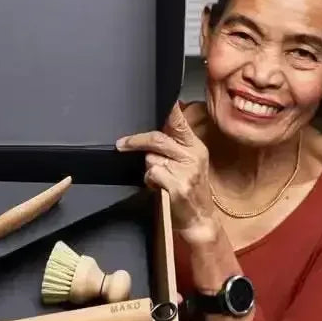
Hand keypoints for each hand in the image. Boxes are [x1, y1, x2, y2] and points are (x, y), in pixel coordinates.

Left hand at [116, 103, 218, 243]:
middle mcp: (193, 156)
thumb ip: (175, 145)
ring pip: (151, 158)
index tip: (164, 100)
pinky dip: (148, 180)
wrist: (199, 220)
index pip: (180, 123)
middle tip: (121, 144)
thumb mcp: (190, 163)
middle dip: (136, 141)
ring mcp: (186, 172)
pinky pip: (151, 174)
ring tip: (158, 178)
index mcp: (196, 147)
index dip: (170, 110)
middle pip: (157, 139)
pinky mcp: (177, 186)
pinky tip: (158, 187)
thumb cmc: (191, 190)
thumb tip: (154, 130)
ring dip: (147, 168)